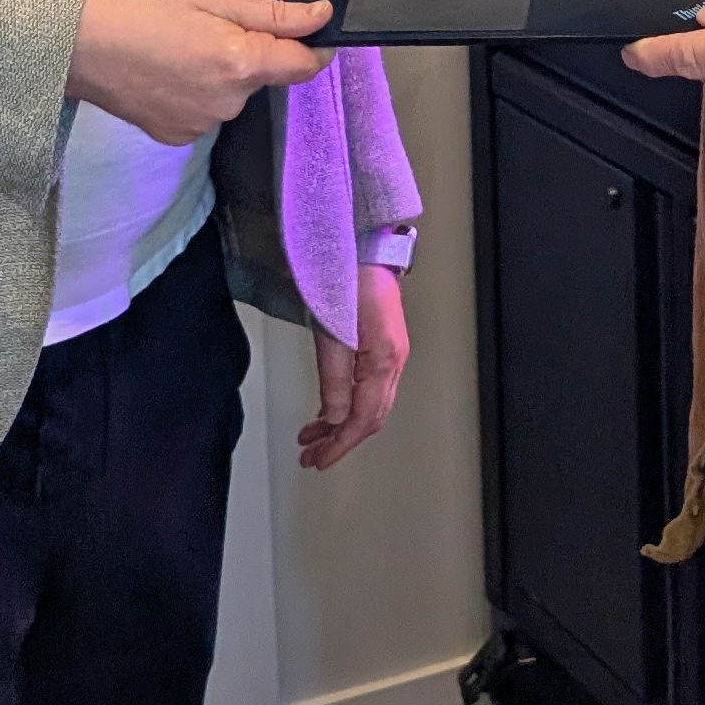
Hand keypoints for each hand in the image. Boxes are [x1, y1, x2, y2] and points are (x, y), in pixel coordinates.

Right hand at [68, 0, 330, 143]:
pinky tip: (167, 73)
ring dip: (220, 74)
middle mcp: (227, 103)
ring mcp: (202, 124)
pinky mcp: (179, 136)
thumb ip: (271, 13)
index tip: (308, 32)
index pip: (303, 65)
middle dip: (249, 53)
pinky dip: (196, 93)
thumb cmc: (138, 12)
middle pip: (263, 77)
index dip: (312, 46)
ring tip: (179, 49)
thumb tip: (320, 16)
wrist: (79, 47)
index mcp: (238, 63)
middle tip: (206, 27)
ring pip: (233, 94)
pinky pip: (206, 111)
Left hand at [298, 266, 408, 469]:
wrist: (362, 244)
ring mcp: (390, 353)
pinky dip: (347, 404)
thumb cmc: (346, 280)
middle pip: (371, 416)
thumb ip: (334, 379)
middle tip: (311, 456)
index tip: (318, 460)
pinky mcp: (382, 345)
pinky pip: (368, 387)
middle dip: (341, 440)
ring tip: (312, 438)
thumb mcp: (331, 334)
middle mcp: (393, 361)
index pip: (364, 418)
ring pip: (370, 403)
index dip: (341, 444)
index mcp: (384, 360)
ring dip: (341, 424)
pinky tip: (328, 409)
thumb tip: (336, 419)